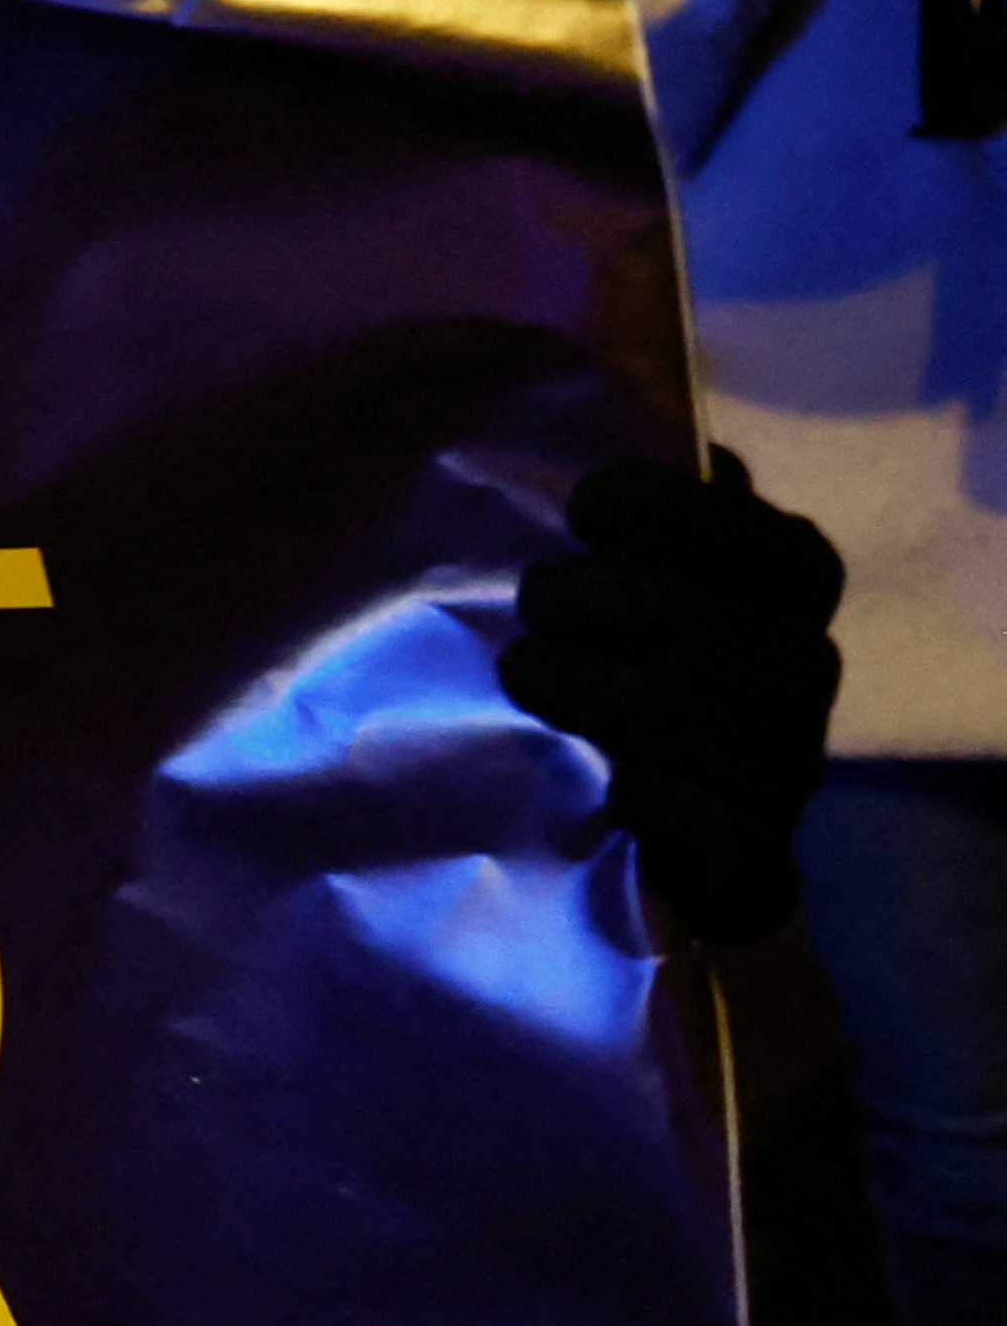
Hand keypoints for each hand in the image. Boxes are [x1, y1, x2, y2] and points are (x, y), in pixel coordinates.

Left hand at [498, 449, 844, 944]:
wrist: (580, 819)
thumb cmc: (575, 648)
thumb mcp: (595, 563)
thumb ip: (650, 512)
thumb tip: (705, 458)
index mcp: (782, 596)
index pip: (778, 550)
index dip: (684, 518)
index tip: (587, 510)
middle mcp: (798, 683)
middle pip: (750, 641)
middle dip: (626, 608)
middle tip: (535, 602)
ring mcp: (781, 777)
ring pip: (729, 735)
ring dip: (615, 698)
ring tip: (526, 675)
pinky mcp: (749, 867)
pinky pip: (733, 843)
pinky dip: (664, 807)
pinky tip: (610, 785)